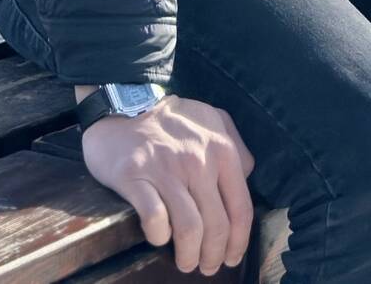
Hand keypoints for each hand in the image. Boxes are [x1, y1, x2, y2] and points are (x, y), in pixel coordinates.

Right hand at [80, 94, 255, 275]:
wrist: (123, 102)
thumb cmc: (170, 118)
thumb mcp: (211, 119)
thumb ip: (234, 143)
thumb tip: (247, 174)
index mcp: (221, 149)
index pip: (241, 207)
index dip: (239, 241)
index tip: (231, 257)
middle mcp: (198, 160)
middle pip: (217, 224)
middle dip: (214, 255)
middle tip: (206, 267)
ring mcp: (166, 168)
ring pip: (189, 228)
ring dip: (189, 255)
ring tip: (185, 262)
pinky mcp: (136, 176)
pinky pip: (154, 219)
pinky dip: (159, 236)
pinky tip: (159, 238)